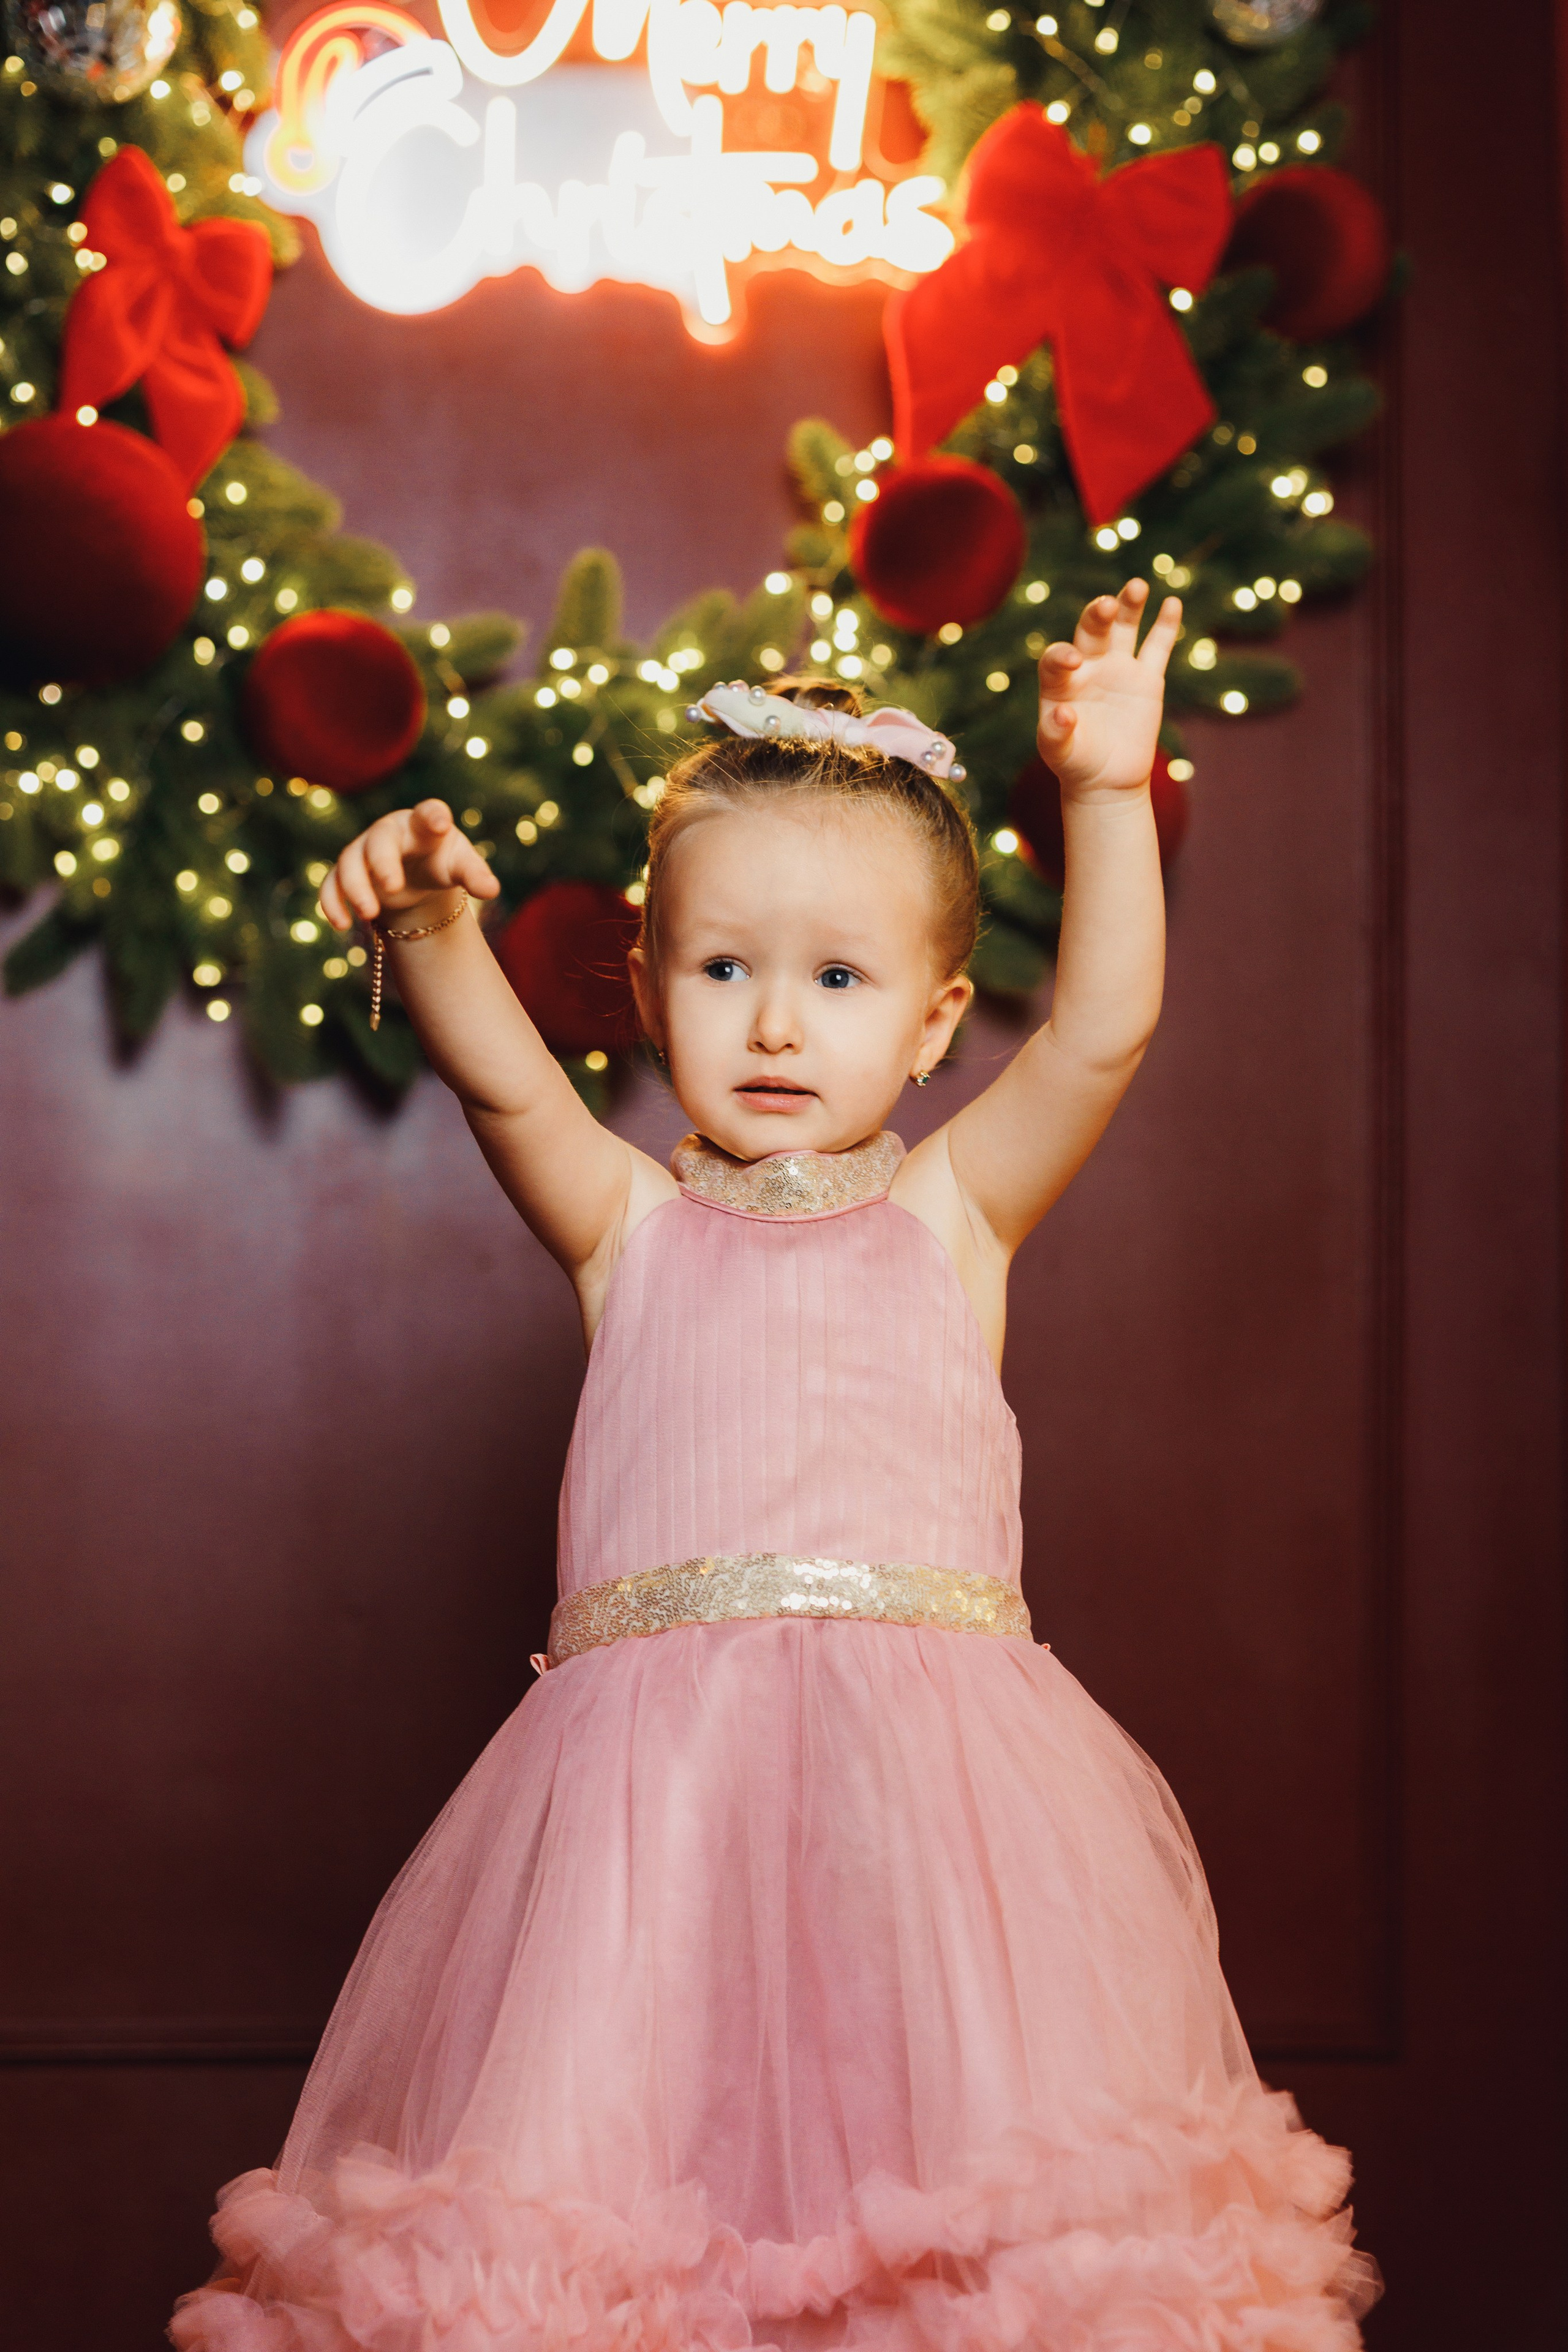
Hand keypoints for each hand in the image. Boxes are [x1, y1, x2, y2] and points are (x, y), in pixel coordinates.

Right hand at [319, 799, 501, 931]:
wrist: (415, 874)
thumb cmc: (441, 862)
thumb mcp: (461, 868)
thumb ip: (476, 875)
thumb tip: (491, 890)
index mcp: (424, 824)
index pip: (429, 813)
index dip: (433, 815)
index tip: (440, 823)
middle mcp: (389, 832)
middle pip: (380, 840)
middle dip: (383, 862)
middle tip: (392, 887)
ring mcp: (363, 851)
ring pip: (349, 863)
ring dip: (356, 888)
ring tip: (369, 915)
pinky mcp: (346, 873)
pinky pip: (331, 884)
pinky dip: (332, 903)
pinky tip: (342, 925)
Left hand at [1036, 579, 1182, 799]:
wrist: (1107, 779)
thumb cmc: (1076, 763)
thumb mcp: (1058, 753)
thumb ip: (1054, 734)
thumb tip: (1064, 714)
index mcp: (1059, 682)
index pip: (1055, 658)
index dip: (1062, 656)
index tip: (1073, 661)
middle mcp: (1087, 666)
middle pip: (1091, 631)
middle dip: (1097, 615)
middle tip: (1106, 605)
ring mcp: (1118, 668)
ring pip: (1124, 629)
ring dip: (1129, 606)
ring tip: (1136, 587)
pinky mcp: (1147, 679)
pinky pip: (1157, 647)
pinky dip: (1165, 625)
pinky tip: (1172, 603)